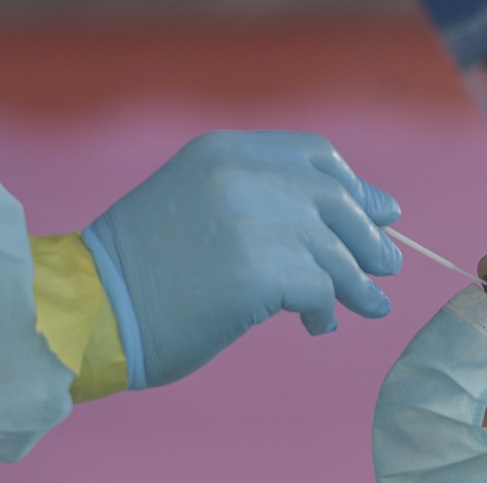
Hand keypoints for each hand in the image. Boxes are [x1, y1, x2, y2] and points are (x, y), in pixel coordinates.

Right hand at [83, 130, 401, 388]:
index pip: (316, 155)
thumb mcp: (202, 204)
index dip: (356, 187)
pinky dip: (328, 310)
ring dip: (360, 284)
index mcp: (227, 150)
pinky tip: (320, 325)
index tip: (382, 213)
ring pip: (336, 252)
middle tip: (389, 265)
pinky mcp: (257, 273)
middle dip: (370, 237)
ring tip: (373, 306)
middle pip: (337, 203)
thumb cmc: (151, 266)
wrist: (95, 309)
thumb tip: (361, 215)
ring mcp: (251, 222)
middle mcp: (243, 176)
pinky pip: (320, 290)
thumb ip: (268, 199)